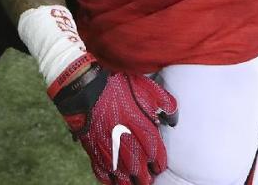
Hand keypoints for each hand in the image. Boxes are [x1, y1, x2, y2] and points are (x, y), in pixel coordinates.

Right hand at [49, 57, 177, 184]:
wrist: (83, 84)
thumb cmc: (116, 83)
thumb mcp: (145, 86)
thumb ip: (164, 102)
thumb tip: (173, 119)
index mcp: (137, 123)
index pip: (153, 150)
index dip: (158, 161)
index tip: (159, 166)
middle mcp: (122, 137)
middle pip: (137, 166)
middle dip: (144, 176)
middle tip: (148, 179)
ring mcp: (105, 143)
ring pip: (119, 172)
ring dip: (127, 181)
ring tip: (133, 183)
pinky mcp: (91, 146)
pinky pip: (100, 169)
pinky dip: (107, 177)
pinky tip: (112, 180)